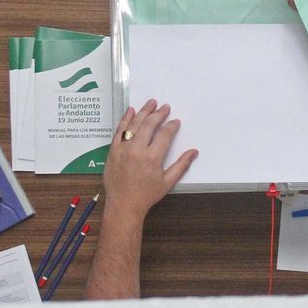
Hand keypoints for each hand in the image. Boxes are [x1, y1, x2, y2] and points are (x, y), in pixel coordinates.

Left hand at [102, 100, 197, 221]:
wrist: (123, 205)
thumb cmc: (146, 195)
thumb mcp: (167, 182)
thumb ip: (181, 165)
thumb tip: (193, 152)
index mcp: (152, 158)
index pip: (164, 134)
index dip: (171, 126)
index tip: (175, 122)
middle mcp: (137, 151)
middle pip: (149, 125)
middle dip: (158, 114)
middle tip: (164, 107)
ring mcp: (123, 149)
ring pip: (134, 125)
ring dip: (143, 112)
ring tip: (151, 103)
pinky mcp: (113, 151)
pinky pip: (119, 131)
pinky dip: (125, 120)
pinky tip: (130, 111)